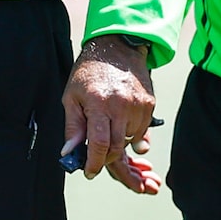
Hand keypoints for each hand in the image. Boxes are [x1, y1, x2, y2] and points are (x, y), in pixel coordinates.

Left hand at [61, 34, 158, 194]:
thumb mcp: (72, 97)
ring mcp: (139, 105)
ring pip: (130, 140)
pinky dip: (130, 134)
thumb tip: (70, 152)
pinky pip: (141, 131)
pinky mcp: (149, 105)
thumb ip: (73, 127)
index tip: (90, 172)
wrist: (116, 47)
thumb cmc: (89, 72)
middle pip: (117, 147)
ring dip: (118, 143)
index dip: (94, 163)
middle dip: (106, 158)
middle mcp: (121, 105)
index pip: (99, 143)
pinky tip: (120, 122)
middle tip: (98, 157)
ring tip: (108, 128)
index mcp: (99, 103)